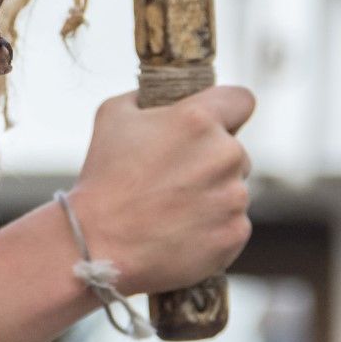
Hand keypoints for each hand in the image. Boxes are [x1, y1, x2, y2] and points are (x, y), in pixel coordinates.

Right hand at [65, 88, 254, 295]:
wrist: (99, 243)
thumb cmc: (103, 177)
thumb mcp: (112, 116)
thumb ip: (146, 98)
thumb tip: (161, 98)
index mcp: (198, 120)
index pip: (241, 100)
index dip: (228, 109)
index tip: (217, 121)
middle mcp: (224, 154)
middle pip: (235, 150)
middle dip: (211, 159)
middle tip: (174, 176)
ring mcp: (234, 197)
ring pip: (234, 188)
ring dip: (213, 194)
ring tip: (171, 209)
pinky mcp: (235, 233)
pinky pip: (233, 223)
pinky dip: (213, 227)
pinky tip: (180, 231)